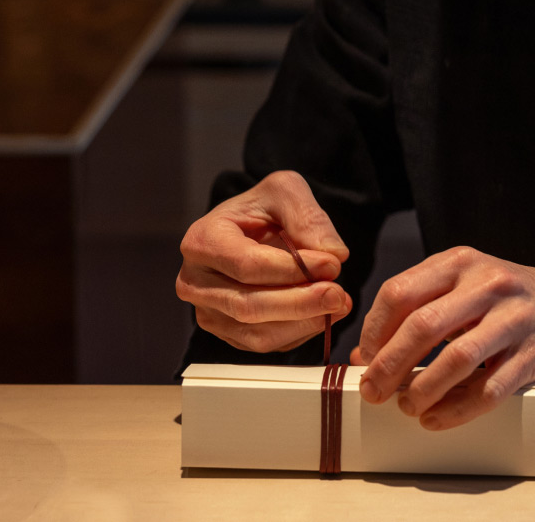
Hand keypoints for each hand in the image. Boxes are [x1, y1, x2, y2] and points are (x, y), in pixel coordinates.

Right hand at [176, 170, 354, 352]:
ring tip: (339, 304)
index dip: (292, 269)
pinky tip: (323, 314)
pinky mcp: (227, 334)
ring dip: (304, 323)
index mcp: (202, 241)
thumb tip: (334, 254)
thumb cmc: (263, 210)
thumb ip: (307, 217)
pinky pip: (265, 344)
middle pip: (249, 305)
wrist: (251, 230)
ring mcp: (208, 313)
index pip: (247, 265)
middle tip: (339, 294)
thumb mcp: (285, 192)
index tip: (332, 265)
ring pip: (258, 334)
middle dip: (300, 303)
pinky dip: (298, 333)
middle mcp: (195, 282)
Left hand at [352, 246, 534, 430]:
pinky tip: (438, 418)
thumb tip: (367, 354)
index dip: (375, 330)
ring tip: (408, 407)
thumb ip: (419, 310)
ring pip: (458, 359)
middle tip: (373, 392)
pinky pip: (491, 388)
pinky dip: (458, 409)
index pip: (400, 292)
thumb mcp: (465, 287)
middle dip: (390, 365)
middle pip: (423, 325)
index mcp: (461, 261)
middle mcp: (488, 283)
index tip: (366, 358)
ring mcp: (515, 317)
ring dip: (424, 390)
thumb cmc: (509, 301)